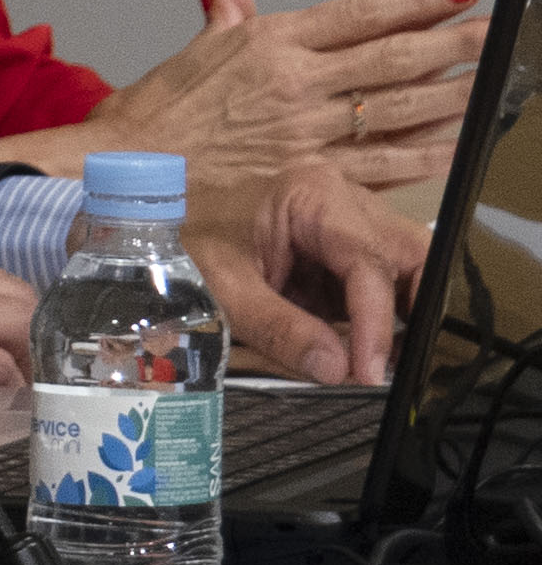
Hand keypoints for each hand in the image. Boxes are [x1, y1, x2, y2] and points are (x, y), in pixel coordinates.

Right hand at [82, 0, 484, 191]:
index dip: (419, 0)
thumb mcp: (187, 56)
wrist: (116, 174)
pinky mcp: (308, 177)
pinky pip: (381, 162)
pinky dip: (424, 150)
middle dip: (454, 42)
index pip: (362, 12)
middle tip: (496, 32)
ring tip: (490, 80)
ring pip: (397, 106)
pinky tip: (455, 140)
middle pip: (394, 56)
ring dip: (452, 93)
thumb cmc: (148, 121)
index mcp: (268, 44)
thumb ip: (221, 13)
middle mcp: (295, 83)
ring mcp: (306, 132)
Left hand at [184, 159, 427, 383]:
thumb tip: (337, 369)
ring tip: (382, 362)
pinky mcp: (338, 248)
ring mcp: (346, 221)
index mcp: (315, 193)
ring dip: (401, 313)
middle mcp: (343, 198)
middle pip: (410, 252)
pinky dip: (377, 314)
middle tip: (400, 363)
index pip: (368, 261)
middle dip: (414, 308)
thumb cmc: (182, 245)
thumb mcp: (225, 289)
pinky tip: (368, 349)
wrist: (150, 230)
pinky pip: (377, 279)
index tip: (369, 370)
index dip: (375, 321)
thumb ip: (281, 329)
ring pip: (404, 265)